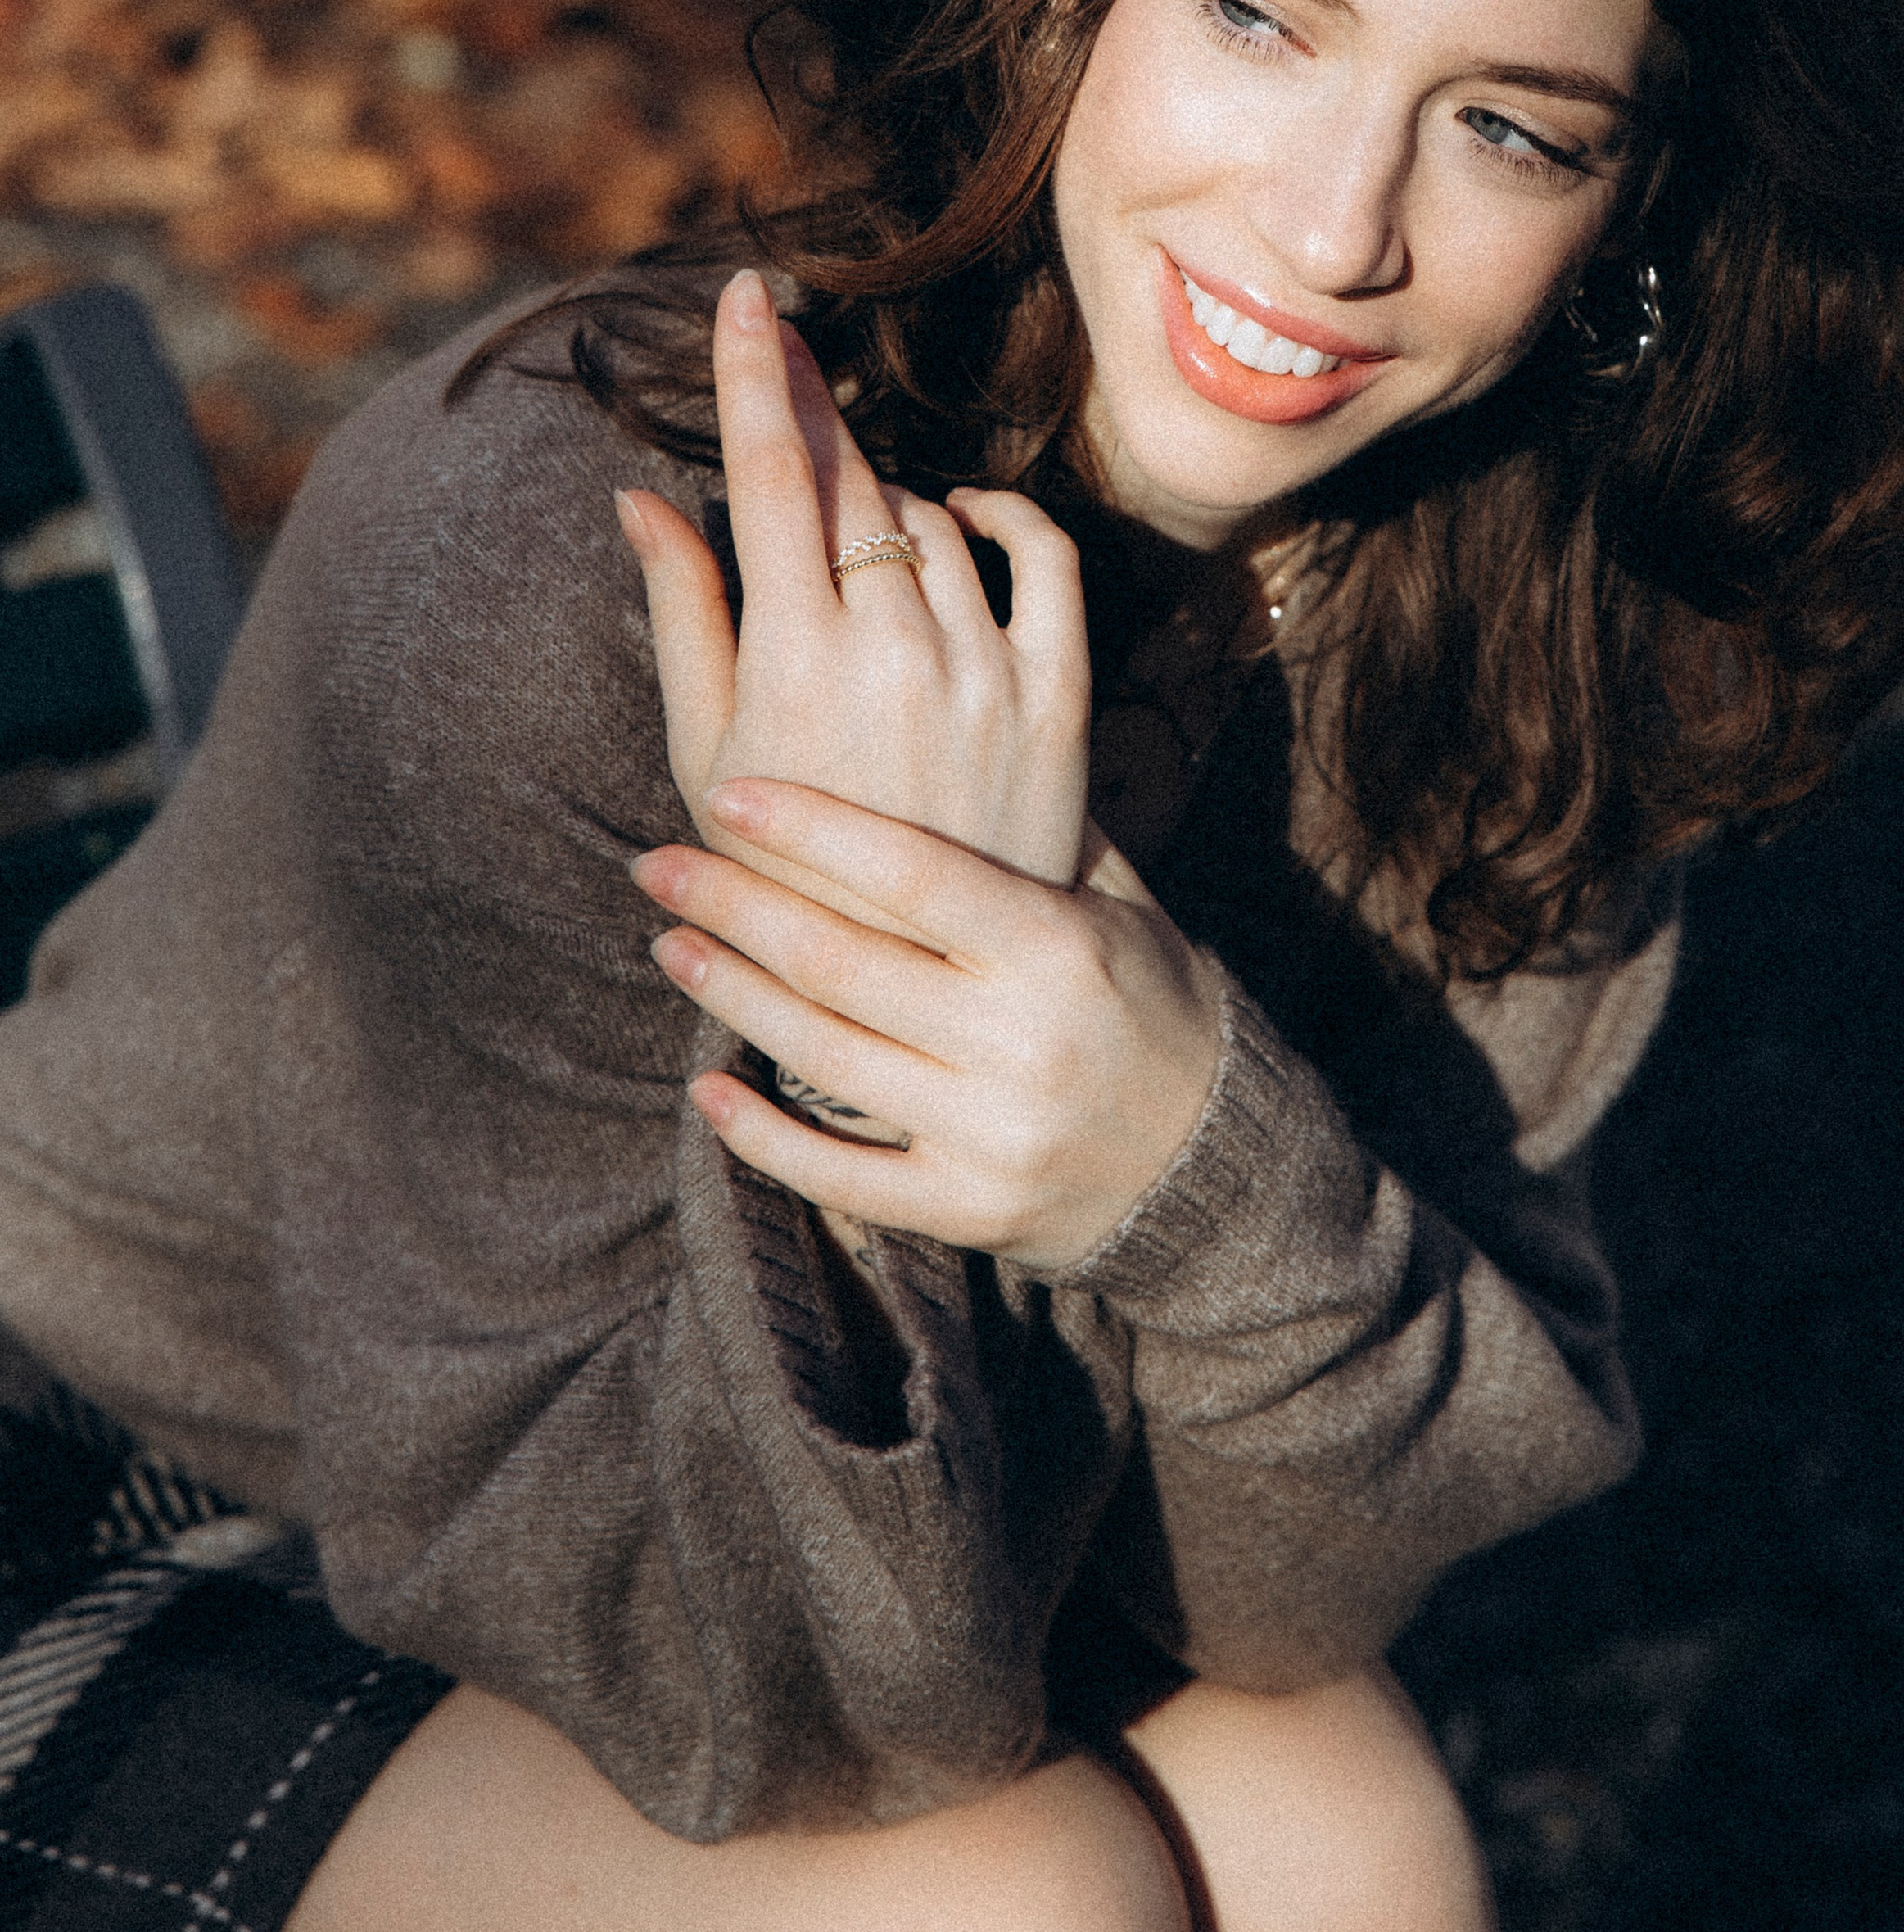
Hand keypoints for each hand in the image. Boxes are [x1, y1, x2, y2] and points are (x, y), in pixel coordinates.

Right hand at [616, 268, 1091, 913]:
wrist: (913, 976)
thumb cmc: (780, 863)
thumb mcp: (707, 747)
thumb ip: (685, 612)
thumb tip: (640, 497)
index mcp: (794, 655)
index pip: (770, 476)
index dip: (756, 374)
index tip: (745, 294)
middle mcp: (896, 646)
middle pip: (852, 481)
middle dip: (812, 410)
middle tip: (788, 354)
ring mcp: (986, 668)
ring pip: (935, 516)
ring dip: (891, 493)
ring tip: (854, 521)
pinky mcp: (1058, 695)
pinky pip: (1044, 559)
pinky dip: (1005, 518)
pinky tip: (968, 511)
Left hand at [633, 776, 1222, 1273]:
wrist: (1219, 1166)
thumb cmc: (1156, 1003)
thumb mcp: (1121, 905)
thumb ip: (1039, 831)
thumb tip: (944, 720)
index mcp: (1058, 948)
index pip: (912, 873)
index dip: (810, 829)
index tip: (727, 793)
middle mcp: (1021, 1041)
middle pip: (844, 962)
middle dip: (736, 906)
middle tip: (656, 865)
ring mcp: (990, 1135)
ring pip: (826, 1058)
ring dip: (733, 997)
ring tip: (670, 945)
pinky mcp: (967, 1211)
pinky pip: (841, 1175)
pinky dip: (764, 1136)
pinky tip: (708, 1088)